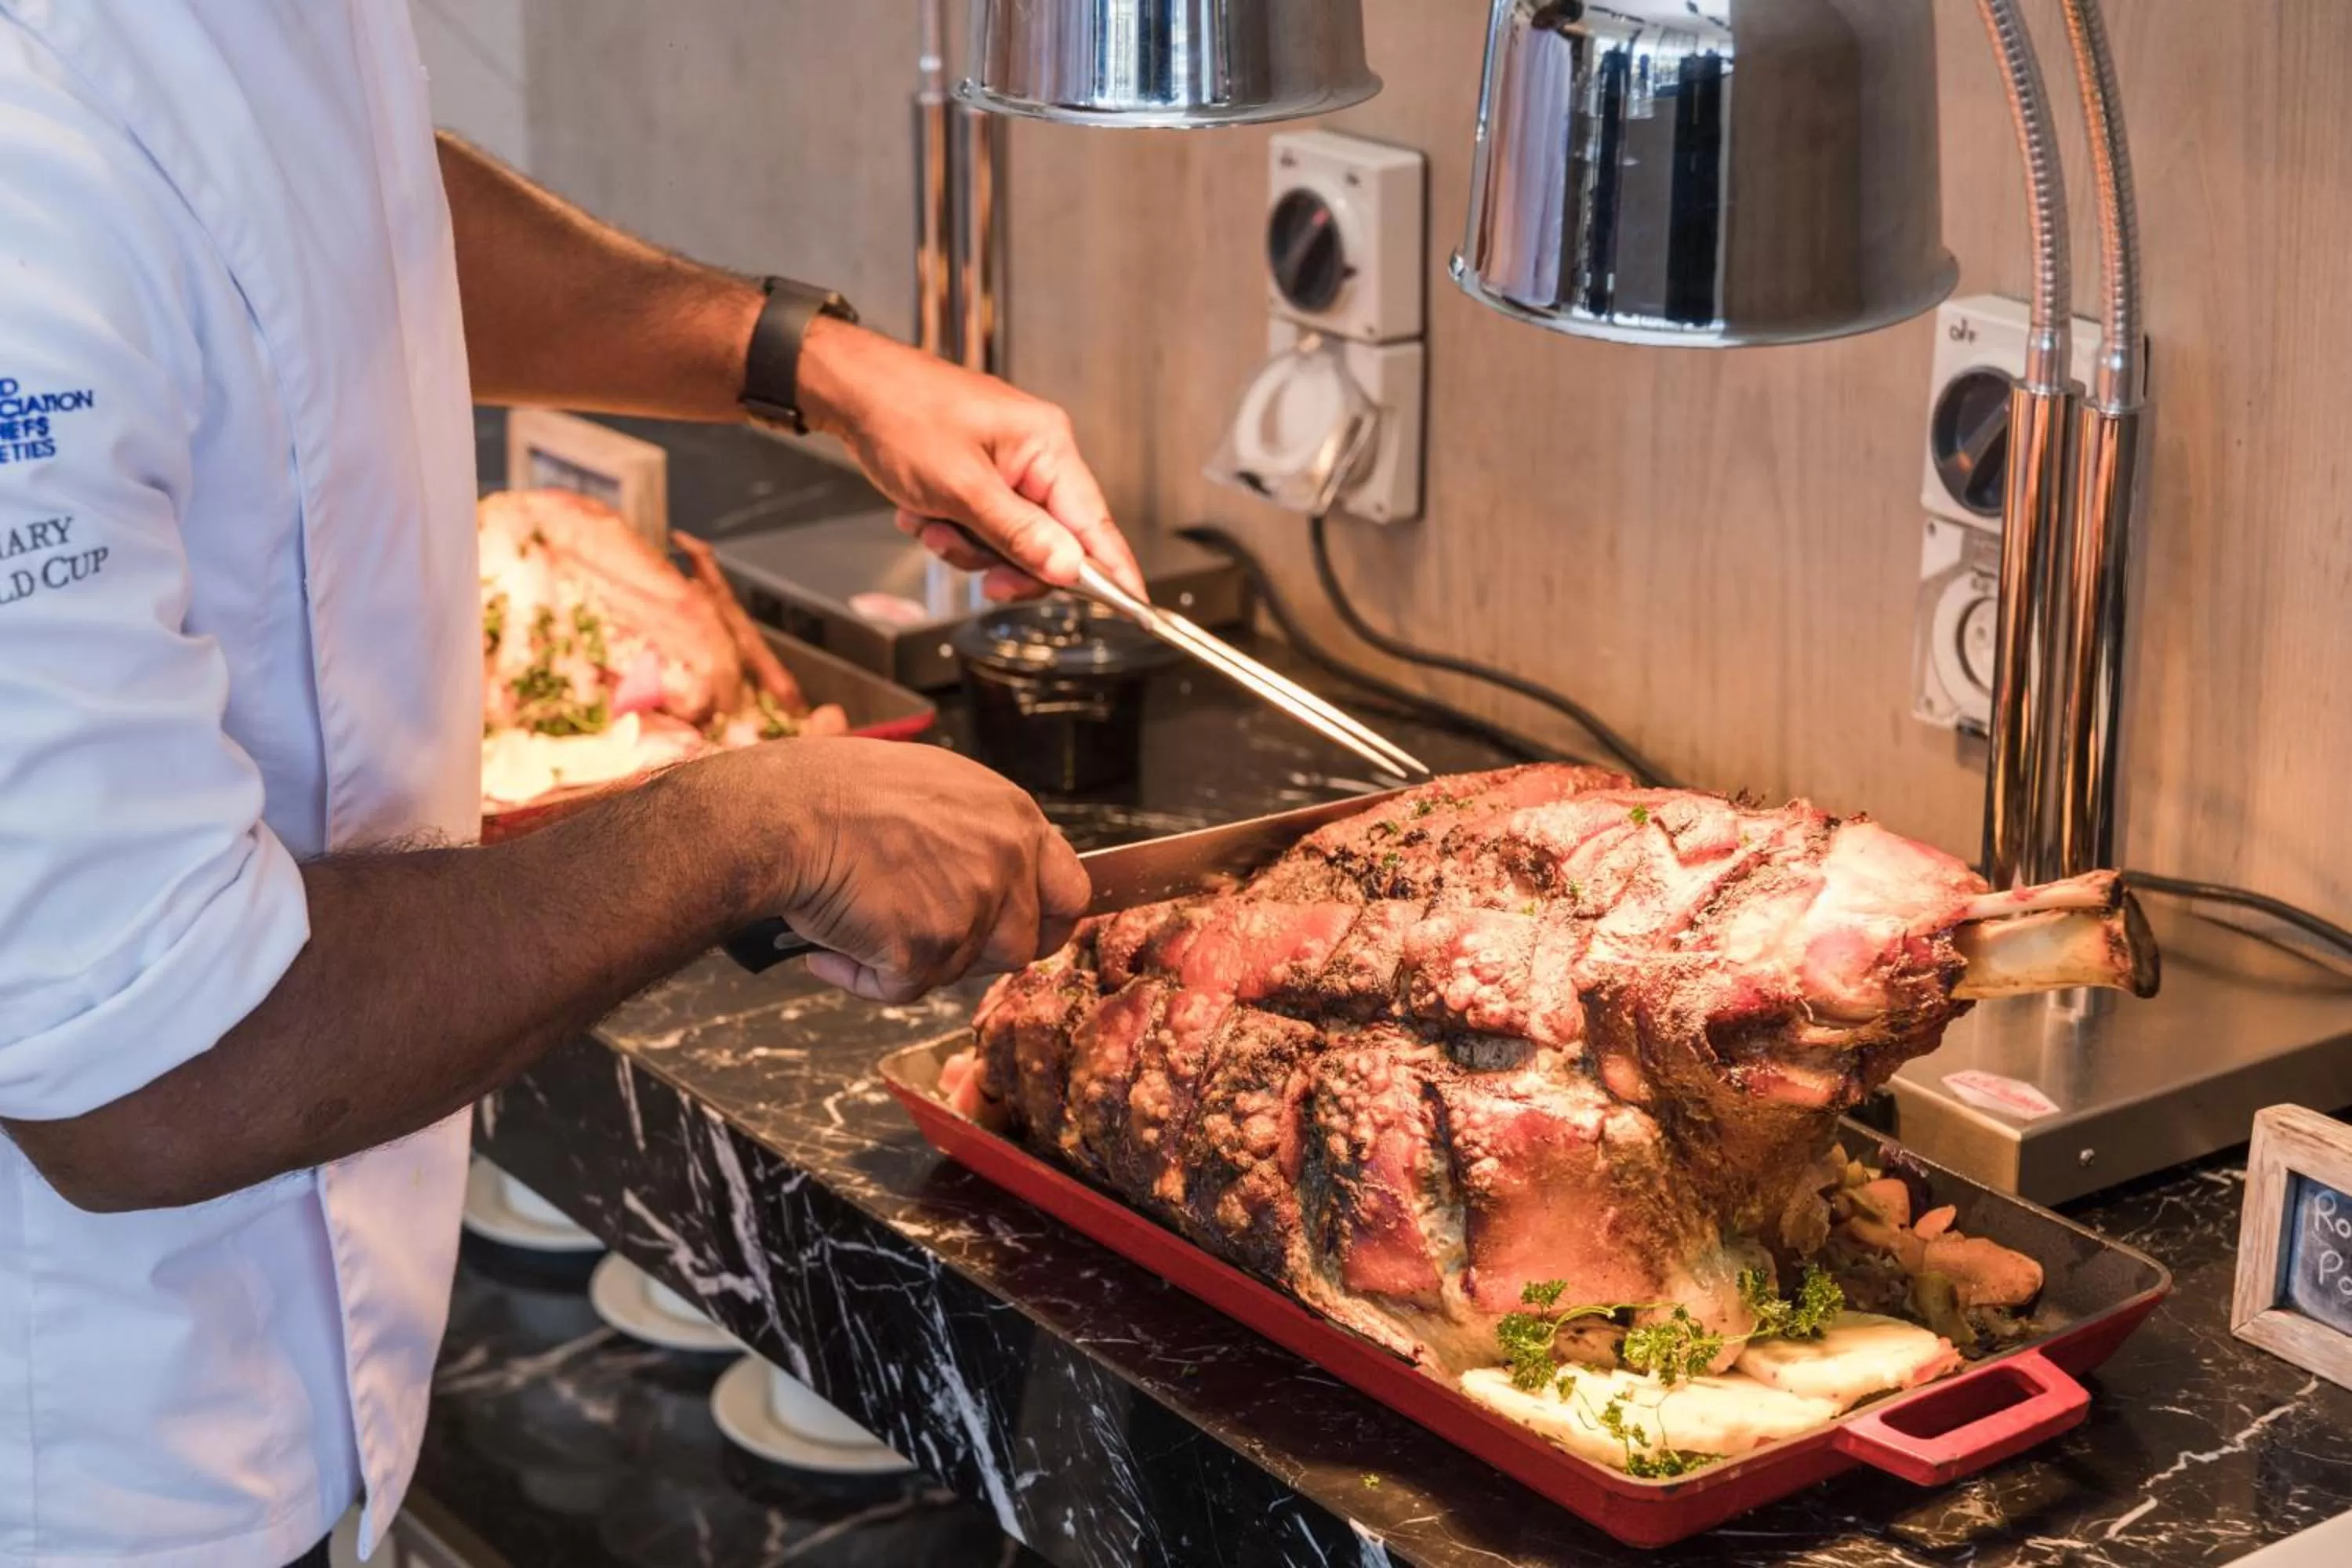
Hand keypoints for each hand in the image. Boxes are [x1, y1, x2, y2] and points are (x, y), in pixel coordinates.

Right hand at [726, 739, 1088, 1003]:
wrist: (786, 812)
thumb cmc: (840, 790)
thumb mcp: (935, 786)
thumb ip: (979, 831)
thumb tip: (991, 868)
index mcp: (1012, 819)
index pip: (1071, 889)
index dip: (1047, 918)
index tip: (1025, 929)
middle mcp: (1005, 864)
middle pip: (1023, 944)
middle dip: (980, 951)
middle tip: (930, 938)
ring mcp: (970, 911)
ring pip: (961, 970)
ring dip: (921, 961)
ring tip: (866, 924)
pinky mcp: (926, 952)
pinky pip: (902, 990)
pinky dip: (864, 979)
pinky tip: (831, 948)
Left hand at [793, 318, 1145, 600]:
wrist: (851, 388)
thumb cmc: (902, 415)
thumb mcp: (959, 488)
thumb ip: (1017, 533)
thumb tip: (1068, 569)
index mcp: (1047, 446)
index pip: (1096, 523)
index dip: (1114, 570)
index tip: (1135, 607)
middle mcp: (1038, 454)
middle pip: (1051, 540)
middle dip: (1003, 558)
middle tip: (970, 563)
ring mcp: (1010, 464)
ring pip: (1011, 540)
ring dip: (967, 545)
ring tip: (928, 522)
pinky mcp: (985, 473)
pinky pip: (985, 524)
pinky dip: (952, 528)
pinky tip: (921, 510)